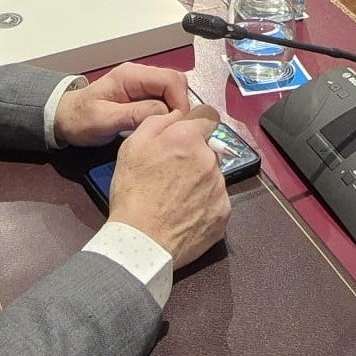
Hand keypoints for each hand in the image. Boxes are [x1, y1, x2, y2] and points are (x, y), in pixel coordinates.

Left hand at [54, 64, 189, 146]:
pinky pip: (164, 99)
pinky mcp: (142, 95)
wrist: (63, 119)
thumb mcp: (104, 120)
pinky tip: (161, 127)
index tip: (179, 124)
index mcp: (131, 76)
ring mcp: (141, 84)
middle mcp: (140, 75)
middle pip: (175, 82)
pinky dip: (168, 112)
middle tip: (175, 128)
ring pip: (172, 91)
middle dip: (181, 104)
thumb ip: (134, 114)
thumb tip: (164, 112)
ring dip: (175, 109)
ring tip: (169, 129)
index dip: (180, 101)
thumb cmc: (80, 119)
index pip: (170, 79)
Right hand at [106, 105, 229, 267]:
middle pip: (209, 149)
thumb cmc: (133, 191)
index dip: (197, 123)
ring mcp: (220, 187)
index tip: (187, 135)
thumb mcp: (132, 146)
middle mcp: (210, 159)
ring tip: (175, 198)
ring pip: (213, 175)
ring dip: (200, 180)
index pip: (209, 115)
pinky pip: (216, 200)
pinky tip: (185, 214)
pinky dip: (204, 204)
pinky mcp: (223, 212)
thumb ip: (158, 121)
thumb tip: (177, 114)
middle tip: (171, 173)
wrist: (141, 241)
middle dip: (195, 155)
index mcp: (189, 138)